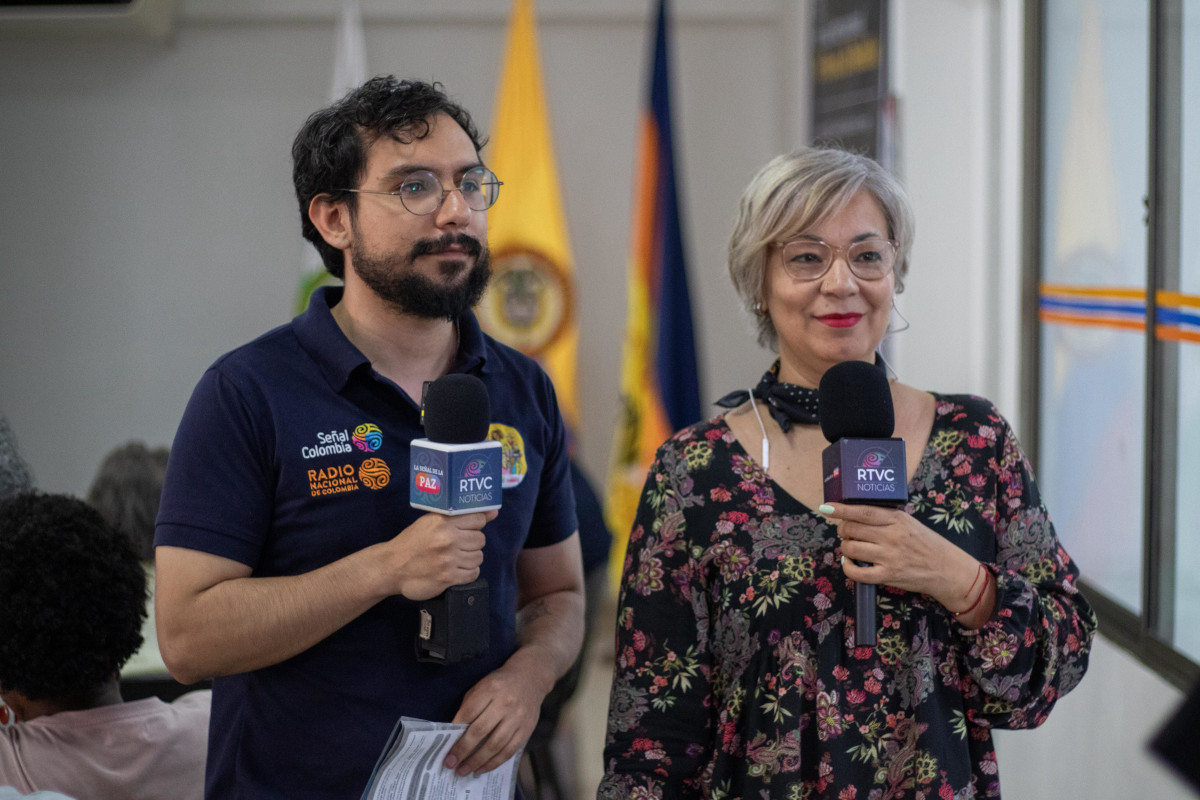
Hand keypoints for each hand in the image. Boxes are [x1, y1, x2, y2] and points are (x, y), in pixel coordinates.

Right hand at [385, 510, 495, 600]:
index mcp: (443, 521)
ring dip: (469, 559)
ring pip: (478, 557)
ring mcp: (448, 559)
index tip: (465, 530)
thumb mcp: (432, 522)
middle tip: (457, 546)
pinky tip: (455, 569)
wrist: (392, 566)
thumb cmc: (413, 541)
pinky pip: (473, 573)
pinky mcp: (448, 577)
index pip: (478, 519)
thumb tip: (494, 512)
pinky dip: (467, 573)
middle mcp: (448, 539)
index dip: (474, 525)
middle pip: (480, 539)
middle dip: (471, 543)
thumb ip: (461, 515)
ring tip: (454, 558)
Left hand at [444, 658, 549, 775]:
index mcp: (491, 689)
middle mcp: (505, 703)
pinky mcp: (526, 730)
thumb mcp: (482, 685)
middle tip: (450, 764)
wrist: (530, 678)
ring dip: (477, 761)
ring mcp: (517, 718)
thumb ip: (470, 706)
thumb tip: (455, 733)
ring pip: (495, 745)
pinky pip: (509, 750)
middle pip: (480, 731)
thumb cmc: (500, 684)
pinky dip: (494, 762)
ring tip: (464, 771)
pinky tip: (482, 768)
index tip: (446, 746)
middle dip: (463, 750)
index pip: (469, 712)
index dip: (455, 731)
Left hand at [820, 502, 979, 609]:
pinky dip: (847, 566)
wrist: (946, 569)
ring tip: (850, 546)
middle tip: (845, 531)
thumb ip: (886, 517)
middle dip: (842, 529)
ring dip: (845, 547)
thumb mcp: (909, 522)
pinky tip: (850, 562)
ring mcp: (889, 557)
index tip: (826, 507)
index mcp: (897, 520)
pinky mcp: (887, 576)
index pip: (863, 512)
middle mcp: (892, 537)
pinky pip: (857, 573)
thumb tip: (856, 512)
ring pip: (851, 548)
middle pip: (852, 529)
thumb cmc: (925, 543)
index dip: (841, 509)